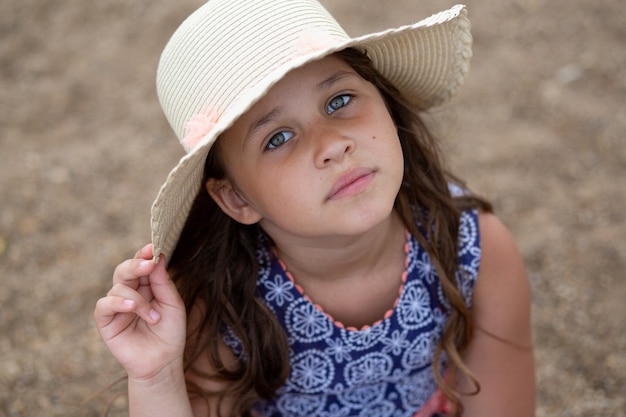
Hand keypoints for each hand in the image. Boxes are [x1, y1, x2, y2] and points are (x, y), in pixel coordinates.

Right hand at [94, 244, 186, 381]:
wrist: (163, 362)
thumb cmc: (170, 333)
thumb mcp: (173, 305)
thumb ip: (163, 282)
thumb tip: (157, 257)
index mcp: (146, 286)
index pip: (141, 264)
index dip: (144, 254)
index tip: (153, 247)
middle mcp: (130, 293)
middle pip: (124, 270)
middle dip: (136, 264)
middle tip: (148, 264)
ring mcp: (117, 306)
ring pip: (118, 287)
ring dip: (139, 300)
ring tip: (154, 317)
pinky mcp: (107, 322)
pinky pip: (104, 304)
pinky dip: (118, 302)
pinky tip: (131, 308)